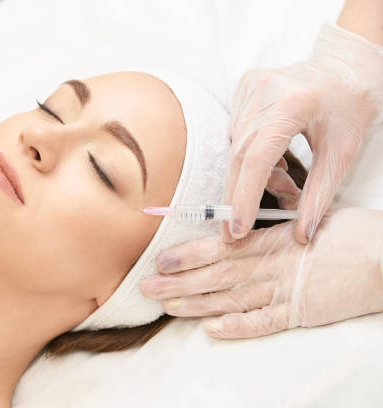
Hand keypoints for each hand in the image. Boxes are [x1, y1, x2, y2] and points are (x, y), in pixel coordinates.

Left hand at [140, 207, 382, 338]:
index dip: (189, 255)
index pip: (222, 248)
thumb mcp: (312, 216)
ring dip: (197, 303)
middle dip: (179, 281)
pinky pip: (264, 323)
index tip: (161, 259)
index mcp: (272, 240)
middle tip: (147, 286)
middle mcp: (271, 266)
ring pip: (231, 298)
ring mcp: (284, 291)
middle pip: (217, 275)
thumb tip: (256, 214)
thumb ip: (280, 219)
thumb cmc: (353, 233)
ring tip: (167, 306)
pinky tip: (212, 330)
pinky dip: (239, 327)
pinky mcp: (300, 314)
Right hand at [224, 24, 381, 243]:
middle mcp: (263, 94)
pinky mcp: (243, 89)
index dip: (244, 198)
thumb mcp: (342, 153)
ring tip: (285, 182)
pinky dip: (251, 154)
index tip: (237, 228)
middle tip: (236, 229)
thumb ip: (319, 195)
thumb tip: (302, 233)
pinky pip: (237, 133)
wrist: (345, 63)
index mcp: (291, 105)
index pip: (256, 161)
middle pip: (239, 157)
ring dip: (253, 175)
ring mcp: (250, 89)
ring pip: (236, 148)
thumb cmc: (350, 104)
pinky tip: (275, 158)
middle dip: (238, 197)